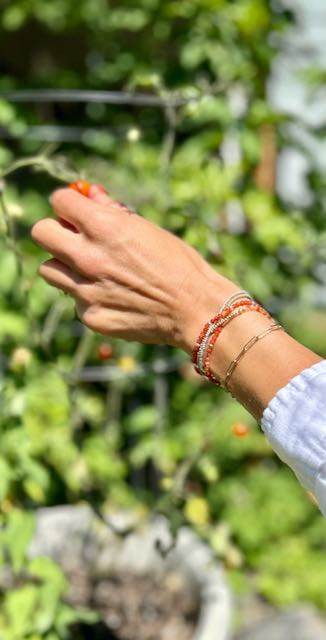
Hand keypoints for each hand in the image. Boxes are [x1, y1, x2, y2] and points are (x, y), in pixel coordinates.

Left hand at [31, 187, 235, 351]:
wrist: (195, 308)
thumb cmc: (178, 263)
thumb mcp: (147, 229)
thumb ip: (112, 212)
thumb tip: (91, 195)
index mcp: (103, 227)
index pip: (59, 201)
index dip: (69, 204)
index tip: (77, 212)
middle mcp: (88, 257)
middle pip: (40, 233)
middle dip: (55, 232)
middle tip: (73, 239)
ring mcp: (86, 290)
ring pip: (49, 269)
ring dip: (64, 266)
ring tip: (90, 271)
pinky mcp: (90, 316)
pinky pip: (74, 300)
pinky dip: (87, 296)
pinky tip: (113, 297)